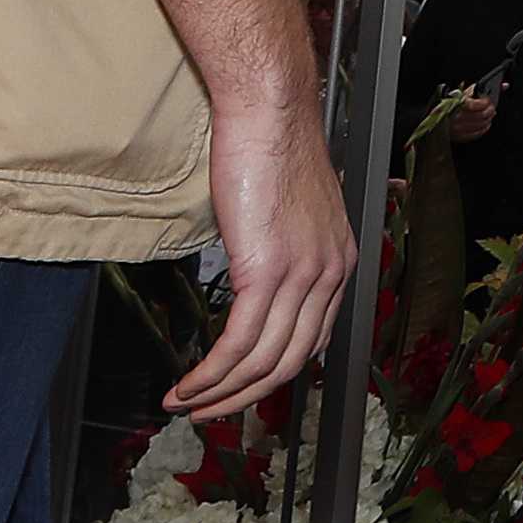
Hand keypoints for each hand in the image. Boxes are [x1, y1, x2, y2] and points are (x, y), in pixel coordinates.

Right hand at [166, 93, 353, 421]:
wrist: (269, 110)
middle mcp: (330, 275)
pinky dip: (209, 373)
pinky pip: (238, 343)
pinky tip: (186, 386)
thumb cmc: (271, 147)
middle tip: (206, 412)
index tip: (239, 389)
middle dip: (243, 396)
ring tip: (184, 404)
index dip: (272, 373)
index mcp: (339, 263)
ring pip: (261, 361)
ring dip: (218, 392)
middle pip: (289, 362)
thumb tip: (259, 275)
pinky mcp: (267, 272)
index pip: (311, 340)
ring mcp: (302, 276)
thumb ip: (284, 248)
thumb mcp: (291, 209)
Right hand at [436, 84, 497, 142]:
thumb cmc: (450, 102)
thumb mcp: (464, 92)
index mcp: (455, 103)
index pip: (475, 104)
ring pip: (480, 125)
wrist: (435, 116)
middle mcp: (456, 117)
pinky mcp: (458, 137)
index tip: (488, 100)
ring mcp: (456, 128)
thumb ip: (481, 88)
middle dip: (490, 111)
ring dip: (488, 120)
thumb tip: (504, 85)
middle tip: (492, 107)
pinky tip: (485, 124)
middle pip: (481, 116)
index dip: (485, 103)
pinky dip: (483, 129)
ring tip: (490, 114)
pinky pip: (476, 134)